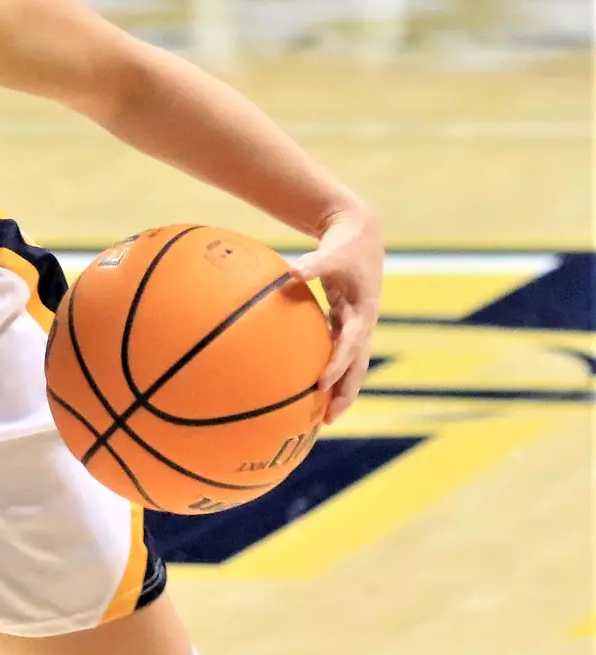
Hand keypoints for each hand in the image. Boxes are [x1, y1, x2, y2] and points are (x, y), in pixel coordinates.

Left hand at [287, 205, 383, 424]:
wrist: (362, 235)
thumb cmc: (344, 244)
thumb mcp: (332, 253)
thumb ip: (313, 265)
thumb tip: (291, 273)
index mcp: (363, 311)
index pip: (350, 345)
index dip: (337, 365)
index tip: (320, 384)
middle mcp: (364, 324)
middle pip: (358, 367)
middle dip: (346, 393)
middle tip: (328, 419)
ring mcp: (359, 326)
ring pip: (353, 366)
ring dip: (341, 390)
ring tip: (323, 417)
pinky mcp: (350, 323)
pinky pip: (342, 354)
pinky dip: (332, 371)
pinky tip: (313, 388)